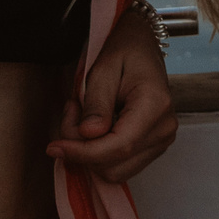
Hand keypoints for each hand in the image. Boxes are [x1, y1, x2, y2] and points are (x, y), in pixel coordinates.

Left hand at [46, 4, 178, 183]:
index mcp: (155, 106)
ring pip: (115, 172)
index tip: (55, 146)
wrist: (142, 46)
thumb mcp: (103, 69)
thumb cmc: (124, 51)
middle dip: (82, 150)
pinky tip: (94, 128)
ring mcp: (161, 141)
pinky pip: (120, 166)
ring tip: (82, 117)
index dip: (83, 152)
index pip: (118, 146)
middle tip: (70, 112)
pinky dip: (99, 154)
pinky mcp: (152, 148)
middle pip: (114, 165)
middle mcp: (164, 129)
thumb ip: (96, 104)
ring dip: (89, 153)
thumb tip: (88, 135)